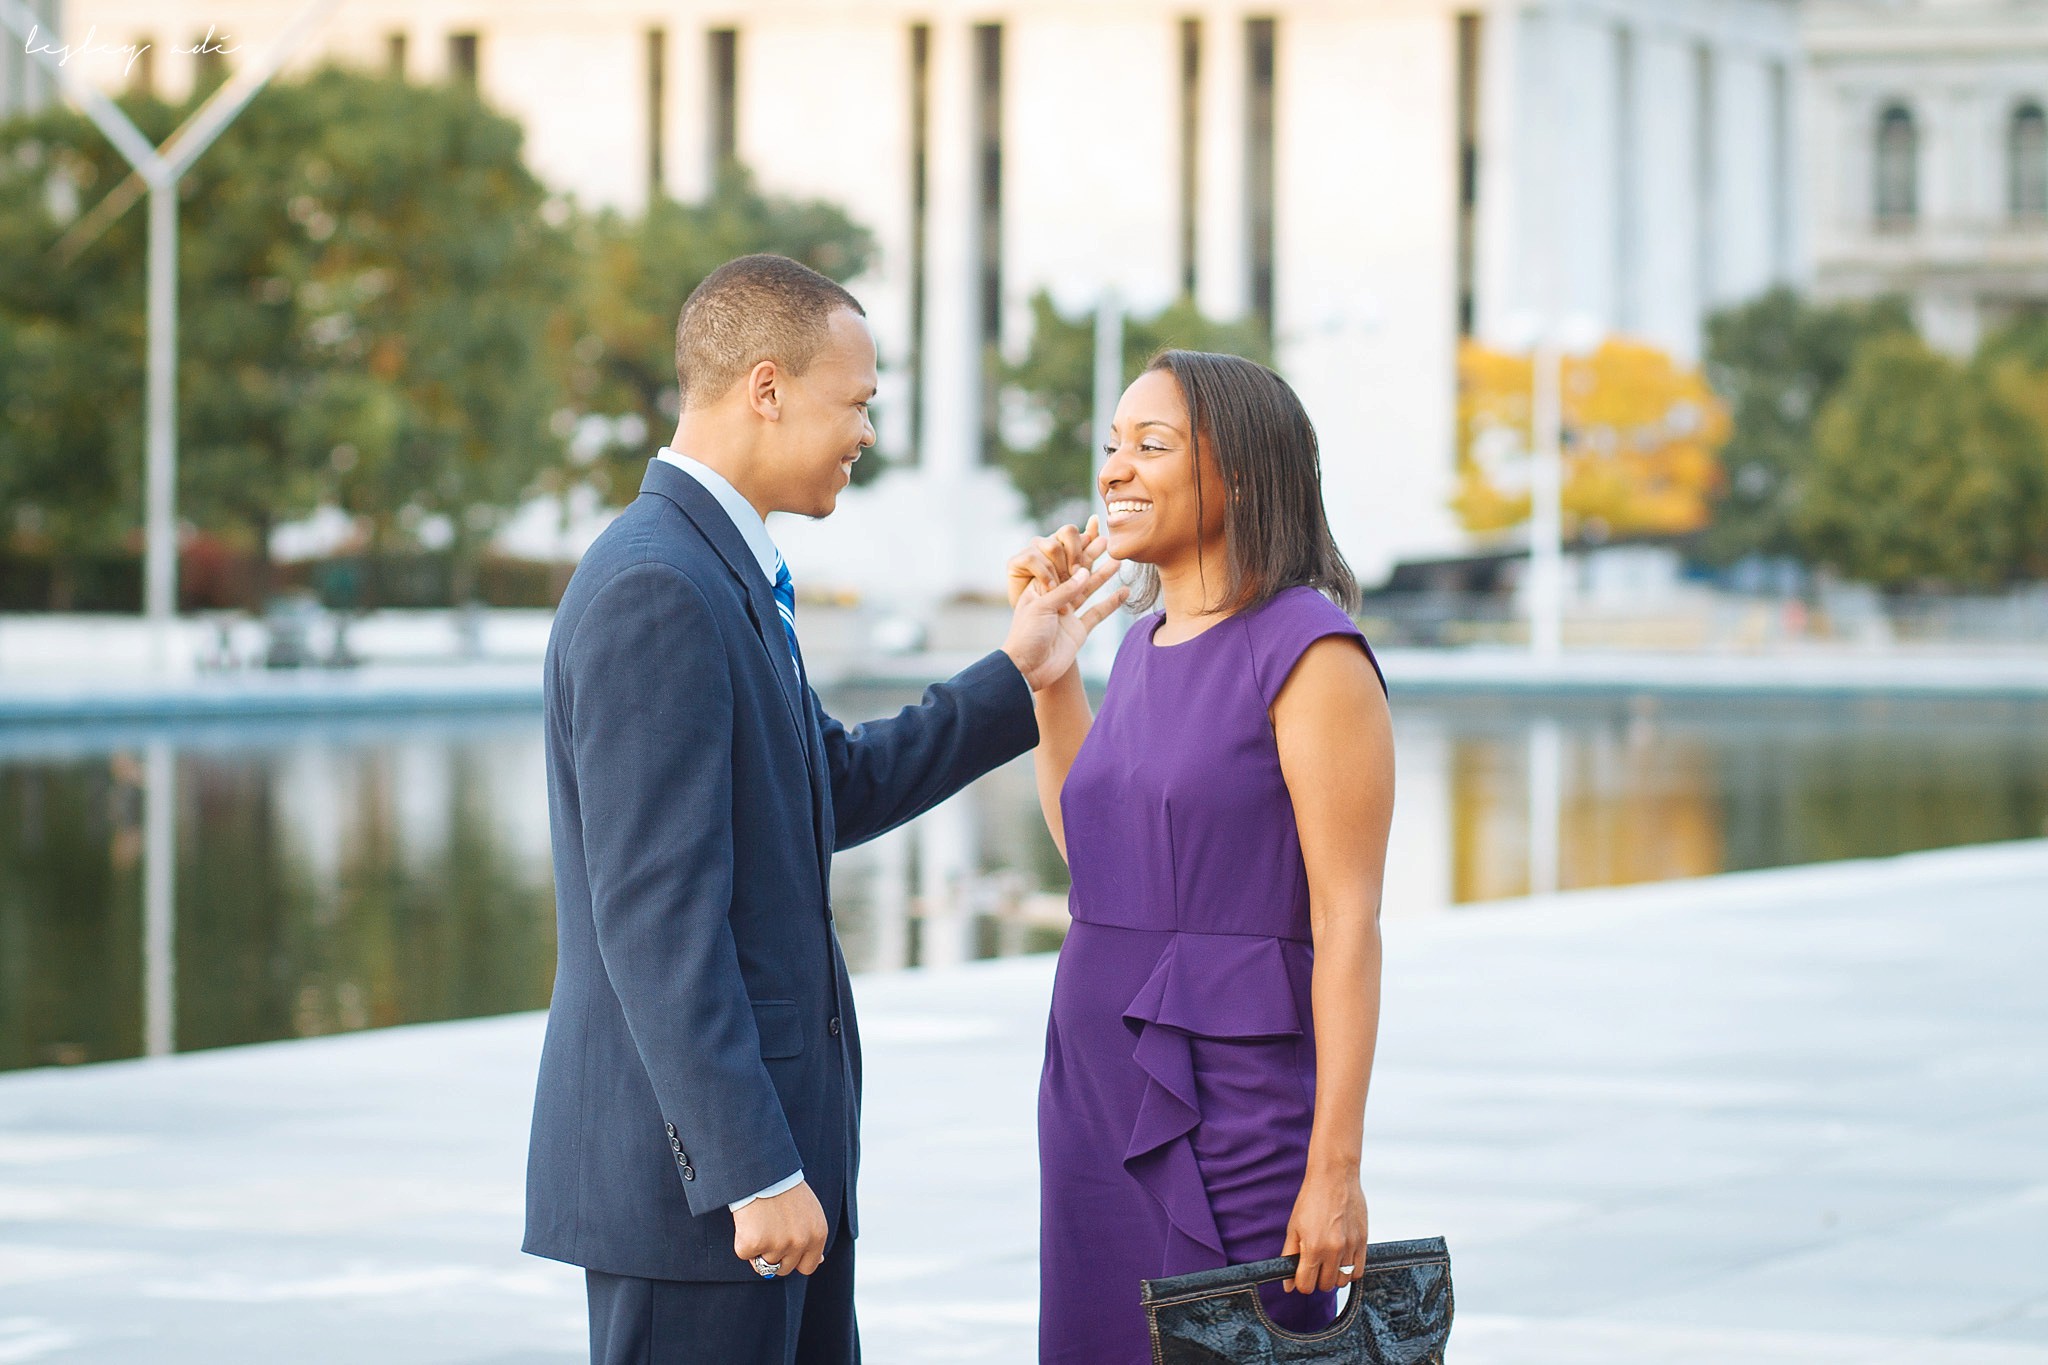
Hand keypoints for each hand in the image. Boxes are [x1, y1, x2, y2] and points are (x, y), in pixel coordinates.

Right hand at [732, 1179, 828, 1277]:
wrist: (761, 1169)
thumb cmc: (784, 1188)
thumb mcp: (809, 1211)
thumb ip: (813, 1237)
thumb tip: (819, 1261)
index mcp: (818, 1234)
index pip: (808, 1267)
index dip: (794, 1261)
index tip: (786, 1251)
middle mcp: (800, 1242)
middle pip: (784, 1269)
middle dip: (775, 1256)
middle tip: (769, 1230)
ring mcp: (777, 1244)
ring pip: (763, 1263)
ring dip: (759, 1247)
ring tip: (760, 1221)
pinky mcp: (753, 1244)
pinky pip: (744, 1254)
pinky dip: (742, 1240)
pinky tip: (748, 1221)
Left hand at [1000, 516, 1127, 690]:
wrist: (1027, 670)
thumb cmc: (1025, 636)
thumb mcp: (1042, 607)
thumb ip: (1064, 590)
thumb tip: (1084, 572)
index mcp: (1040, 589)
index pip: (1058, 565)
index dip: (1072, 551)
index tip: (1087, 535)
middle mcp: (1055, 599)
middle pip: (1075, 574)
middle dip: (1090, 557)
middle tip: (1107, 541)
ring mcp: (1068, 615)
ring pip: (1089, 591)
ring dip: (1103, 576)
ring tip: (1118, 561)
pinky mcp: (1079, 631)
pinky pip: (1097, 613)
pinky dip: (1111, 603)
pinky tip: (1124, 592)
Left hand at [1281, 1169, 1368, 1295]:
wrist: (1334, 1177)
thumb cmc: (1311, 1199)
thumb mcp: (1294, 1228)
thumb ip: (1289, 1256)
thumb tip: (1287, 1285)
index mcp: (1313, 1247)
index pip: (1306, 1285)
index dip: (1301, 1283)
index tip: (1301, 1274)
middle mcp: (1333, 1250)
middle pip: (1326, 1286)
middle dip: (1317, 1280)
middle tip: (1314, 1266)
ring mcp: (1350, 1247)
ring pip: (1343, 1281)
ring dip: (1334, 1276)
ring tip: (1328, 1261)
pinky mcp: (1363, 1242)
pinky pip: (1358, 1271)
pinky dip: (1350, 1271)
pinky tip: (1342, 1259)